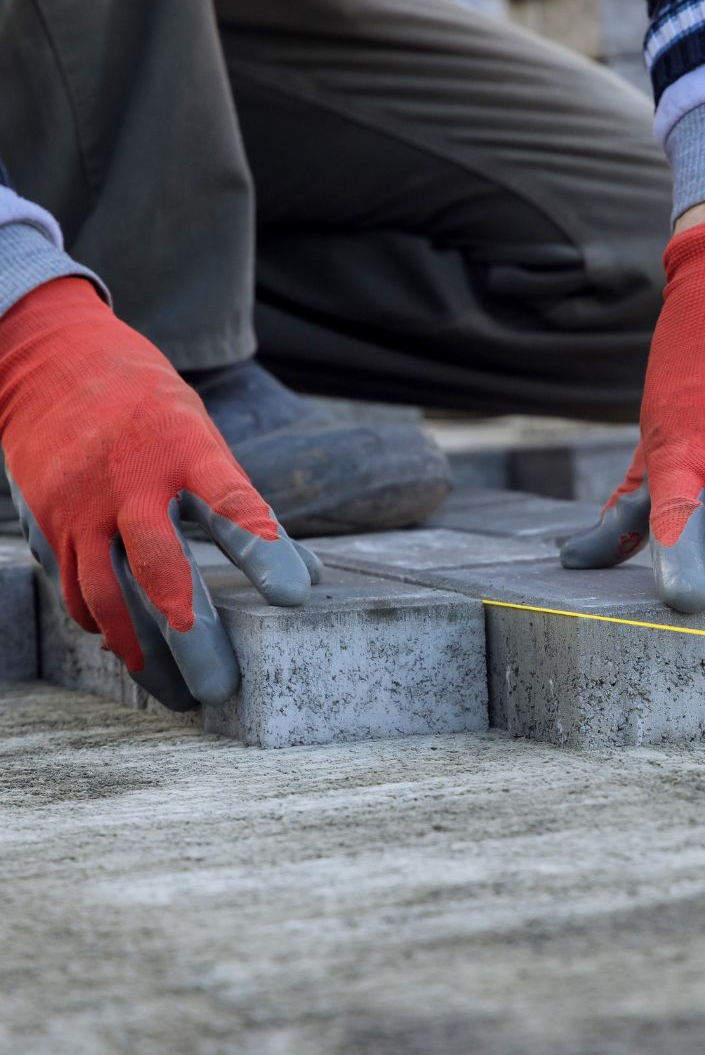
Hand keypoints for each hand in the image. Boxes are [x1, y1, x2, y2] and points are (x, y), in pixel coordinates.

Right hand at [0, 278, 318, 708]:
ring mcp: (81, 504)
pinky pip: (72, 588)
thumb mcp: (203, 435)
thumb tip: (306, 576)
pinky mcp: (47, 521)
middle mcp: (130, 480)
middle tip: (221, 687)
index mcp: (184, 448)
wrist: (52, 361)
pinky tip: (127, 645)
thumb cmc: (150, 408)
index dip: (263, 549)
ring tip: (175, 692)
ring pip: (105, 594)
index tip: (294, 596)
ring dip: (141, 649)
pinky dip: (100, 623)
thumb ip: (244, 505)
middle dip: (191, 631)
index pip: (231, 502)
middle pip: (160, 565)